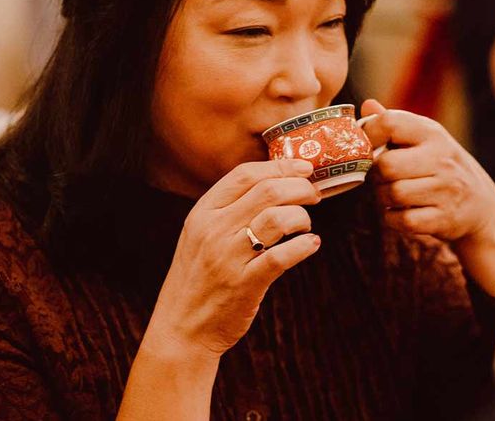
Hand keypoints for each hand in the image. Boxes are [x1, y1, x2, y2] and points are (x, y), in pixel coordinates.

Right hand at [143, 159, 321, 360]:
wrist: (180, 328)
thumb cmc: (198, 277)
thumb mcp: (200, 234)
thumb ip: (228, 209)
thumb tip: (274, 183)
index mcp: (203, 212)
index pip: (244, 174)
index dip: (279, 166)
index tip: (303, 167)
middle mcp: (214, 229)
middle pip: (267, 191)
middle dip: (299, 188)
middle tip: (314, 195)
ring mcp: (228, 257)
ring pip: (276, 219)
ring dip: (301, 217)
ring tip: (306, 224)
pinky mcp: (244, 284)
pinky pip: (281, 257)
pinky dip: (303, 246)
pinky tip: (311, 244)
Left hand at [360, 98, 494, 297]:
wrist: (480, 204)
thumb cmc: (439, 165)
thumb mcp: (423, 138)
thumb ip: (393, 123)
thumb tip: (366, 105)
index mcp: (432, 133)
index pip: (390, 123)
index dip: (368, 134)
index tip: (366, 146)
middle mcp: (442, 159)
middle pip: (386, 165)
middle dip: (375, 174)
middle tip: (380, 177)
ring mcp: (446, 190)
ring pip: (393, 194)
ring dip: (382, 197)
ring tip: (389, 193)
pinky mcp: (444, 218)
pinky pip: (402, 220)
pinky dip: (392, 218)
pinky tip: (398, 211)